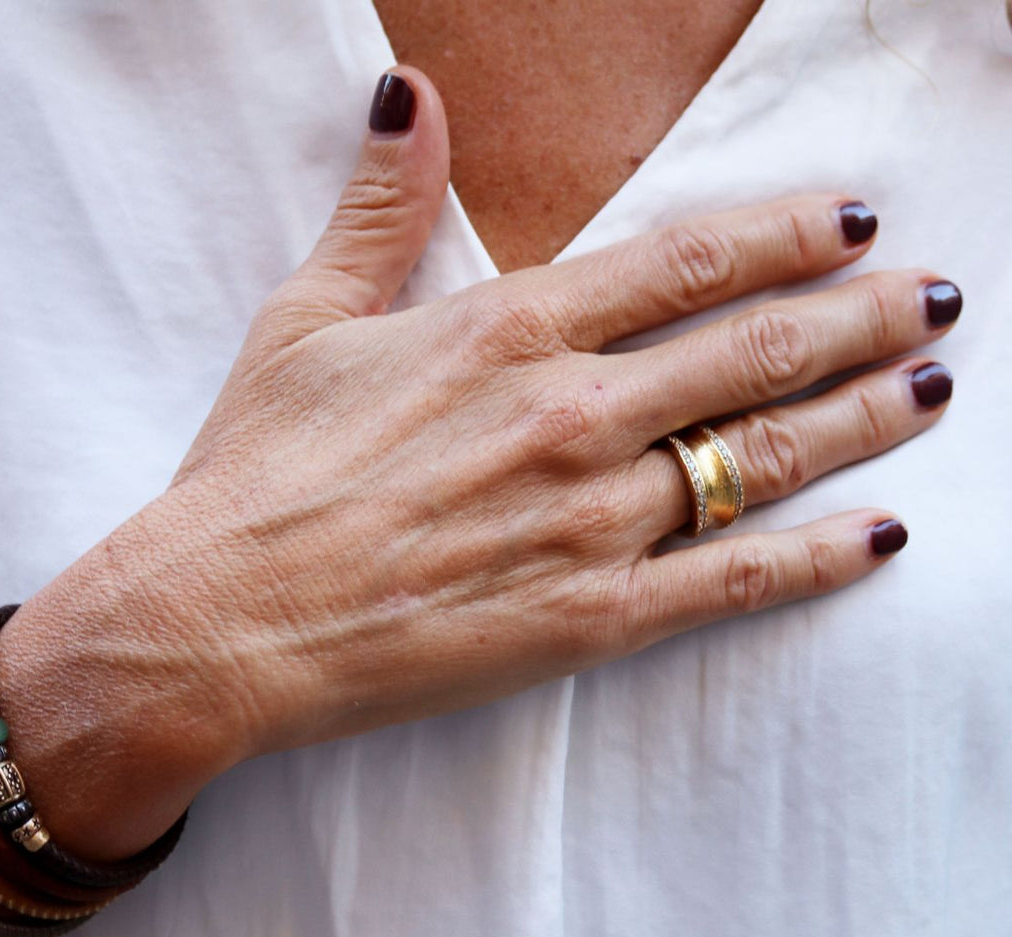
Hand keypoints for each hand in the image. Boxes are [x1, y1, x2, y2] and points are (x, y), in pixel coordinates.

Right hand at [153, 67, 957, 756]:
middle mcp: (568, 415)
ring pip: (764, 457)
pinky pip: (731, 583)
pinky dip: (817, 559)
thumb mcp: (306, 321)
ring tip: (932, 387)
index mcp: (505, 331)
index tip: (855, 220)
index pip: (685, 262)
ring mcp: (588, 520)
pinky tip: (881, 536)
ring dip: (863, 417)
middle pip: (755, 350)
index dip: (785, 234)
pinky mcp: (587, 619)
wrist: (217, 620)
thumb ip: (380, 210)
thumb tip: (408, 98)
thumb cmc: (255, 473)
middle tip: (937, 297)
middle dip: (860, 316)